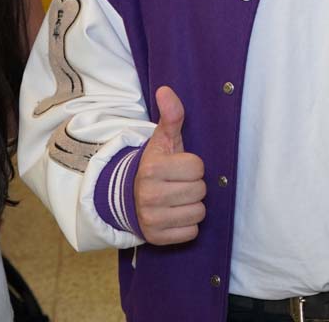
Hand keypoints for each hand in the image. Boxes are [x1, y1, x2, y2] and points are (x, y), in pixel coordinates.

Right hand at [134, 86, 205, 244]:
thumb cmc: (155, 166)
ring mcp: (151, 219)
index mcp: (151, 169)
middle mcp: (149, 195)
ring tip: (176, 199)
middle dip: (193, 186)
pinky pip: (191, 233)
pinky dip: (186, 225)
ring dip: (192, 206)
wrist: (128, 196)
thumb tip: (166, 90)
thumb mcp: (163, 140)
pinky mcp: (155, 238)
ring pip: (198, 213)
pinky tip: (174, 214)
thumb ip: (170, 116)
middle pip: (200, 191)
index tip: (179, 167)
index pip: (198, 168)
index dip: (193, 166)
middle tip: (178, 183)